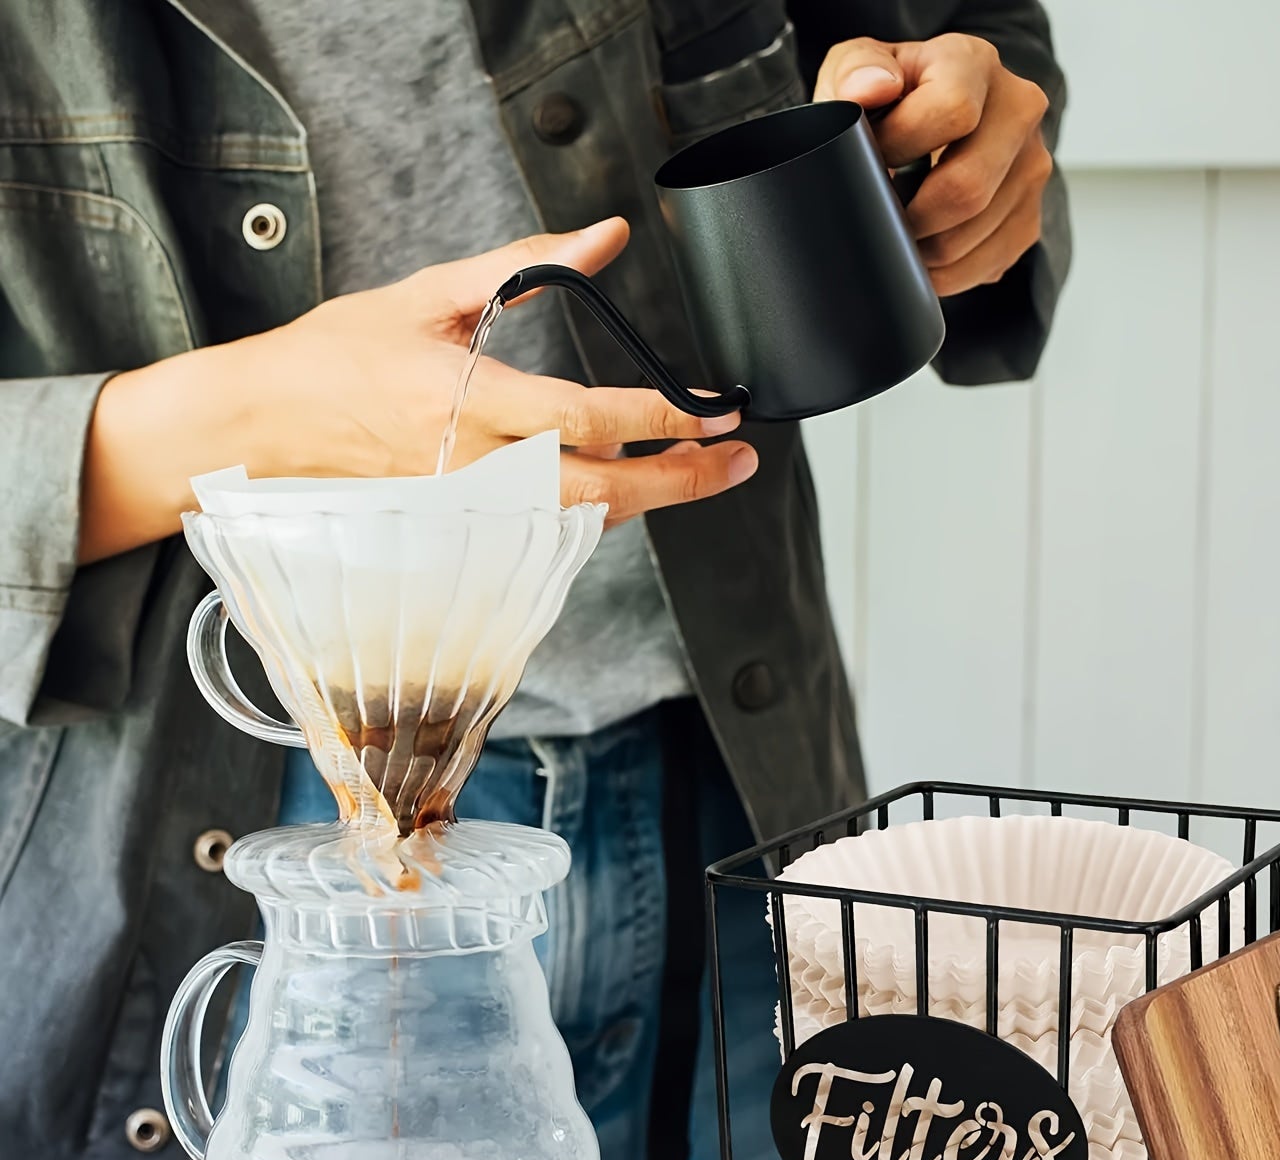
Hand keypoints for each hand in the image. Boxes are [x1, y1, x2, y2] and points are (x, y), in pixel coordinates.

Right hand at [80, 219, 756, 562]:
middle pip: (602, 490)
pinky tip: (634, 487)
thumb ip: (523, 266)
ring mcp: (472, 507)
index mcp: (465, 400)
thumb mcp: (428, 293)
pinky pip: (551, 528)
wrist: (266, 427)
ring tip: (703, 469)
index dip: (659, 418)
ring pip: (583, 520)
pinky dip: (602, 510)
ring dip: (652, 499)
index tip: (712, 408)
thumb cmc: (337, 358)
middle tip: (737, 460)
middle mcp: (474, 466)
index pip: (584, 418)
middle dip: (682, 480)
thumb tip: (601, 237)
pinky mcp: (467, 527)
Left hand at [815, 34, 1051, 296]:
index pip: (953, 112)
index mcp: (974, 63)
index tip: (874, 161)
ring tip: (899, 234)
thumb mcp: (861, 70)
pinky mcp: (1030, 216)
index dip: (901, 148)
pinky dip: (943, 274)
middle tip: (883, 217)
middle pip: (968, 189)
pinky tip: (924, 252)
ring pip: (971, 237)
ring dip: (923, 252)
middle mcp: (1018, 109)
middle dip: (912, 218)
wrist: (934, 122)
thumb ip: (855, 71)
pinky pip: (985, 264)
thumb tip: (868, 90)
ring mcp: (1032, 166)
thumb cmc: (893, 100)